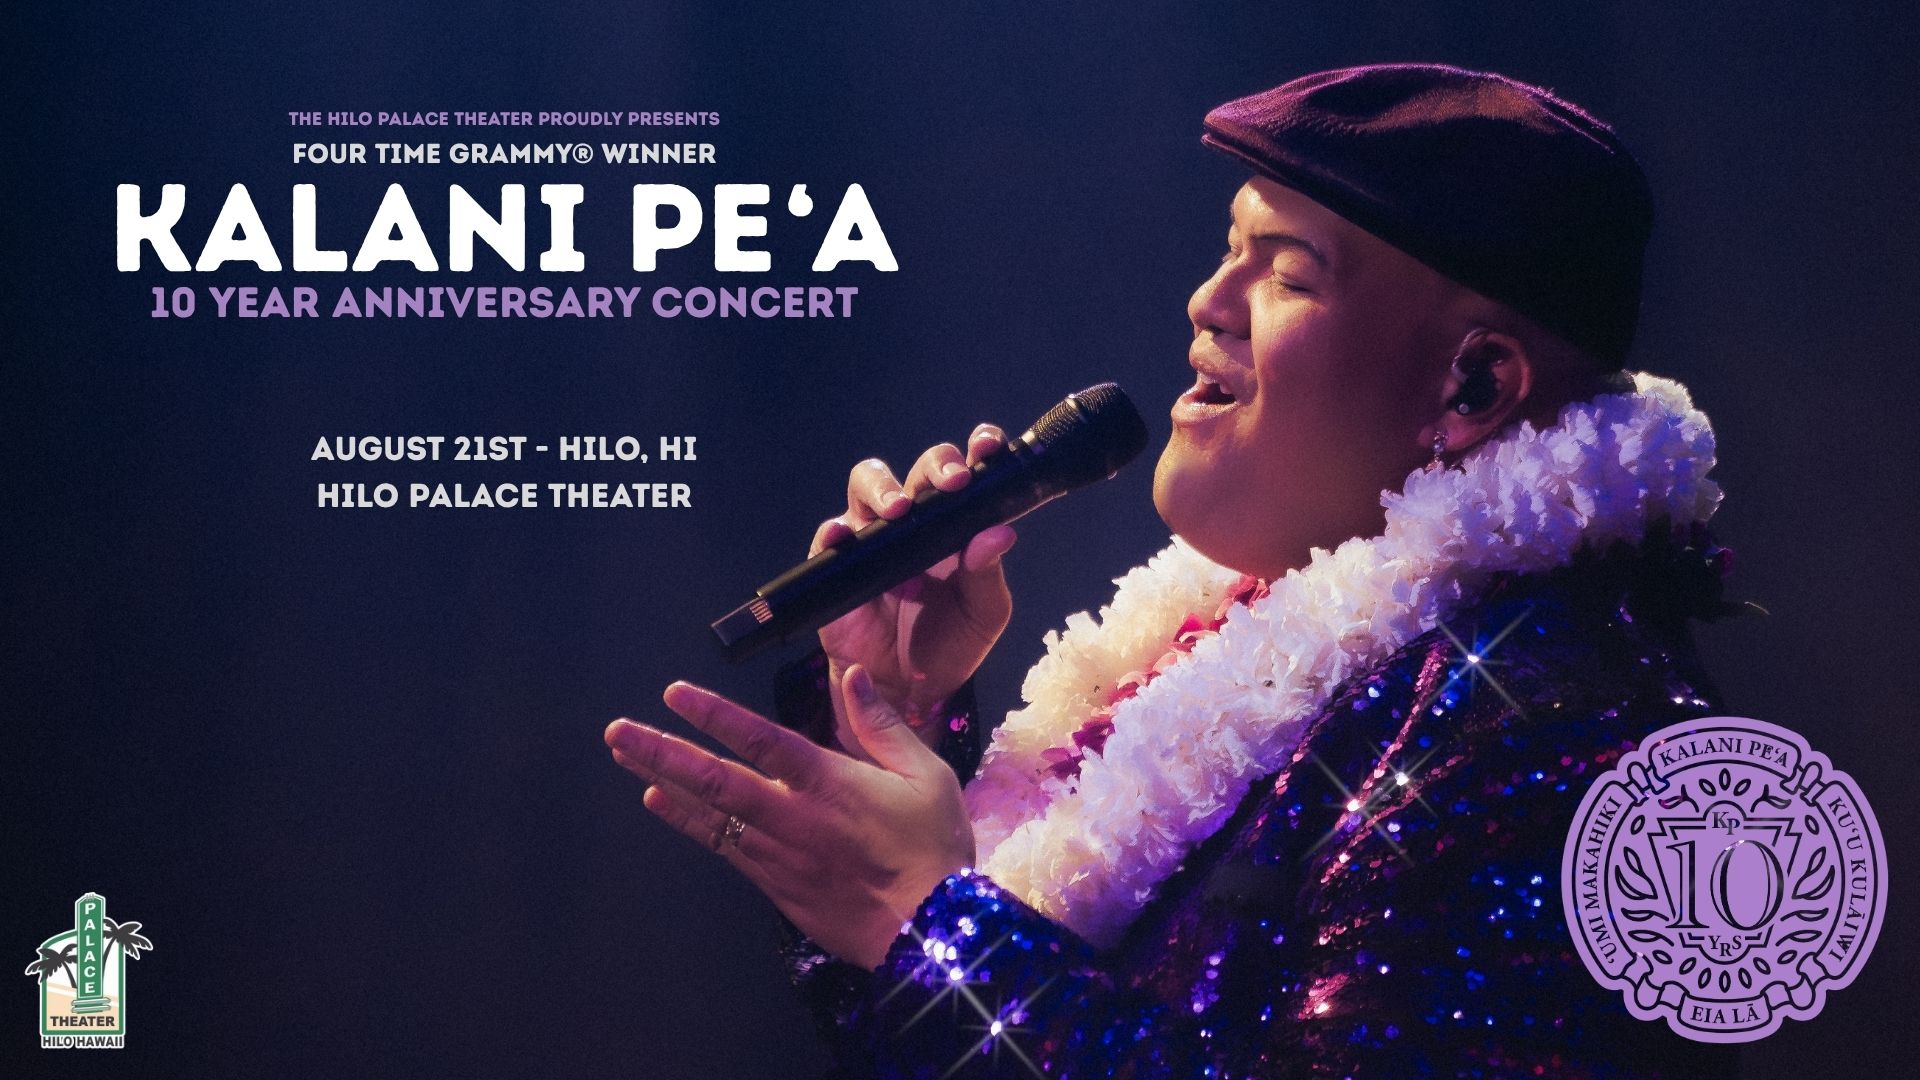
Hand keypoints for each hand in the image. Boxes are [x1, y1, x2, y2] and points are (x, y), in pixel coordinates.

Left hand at [605, 664, 975, 971]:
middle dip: (663, 752)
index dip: (715, 715)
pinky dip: (686, 821)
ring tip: (623, 757)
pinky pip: (721, 846)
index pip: (762, 740)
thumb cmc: (934, 850)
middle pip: (715, 781)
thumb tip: (853, 675)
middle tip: (617, 730)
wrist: (931, 935)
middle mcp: (792, 817)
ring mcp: (777, 854)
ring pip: (708, 814)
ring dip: (663, 781)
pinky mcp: (774, 885)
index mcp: (829, 784)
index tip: (675, 694)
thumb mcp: (926, 776)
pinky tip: (660, 802)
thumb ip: (882, 725)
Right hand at [812, 425, 1016, 759]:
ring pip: (867, 487)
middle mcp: (915, 522)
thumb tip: (1000, 532)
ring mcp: (873, 539)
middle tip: (952, 481)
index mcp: (956, 525)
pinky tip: (844, 535)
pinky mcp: (839, 565)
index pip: (964, 473)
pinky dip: (834, 531)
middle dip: (935, 465)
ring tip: (898, 508)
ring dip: (882, 487)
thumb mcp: (983, 614)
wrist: (909, 690)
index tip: (989, 447)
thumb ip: (989, 573)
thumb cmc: (951, 645)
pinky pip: (829, 538)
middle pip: (916, 472)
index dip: (976, 450)